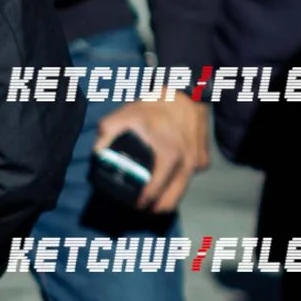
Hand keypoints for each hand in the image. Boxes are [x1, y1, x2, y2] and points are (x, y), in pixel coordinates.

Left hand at [104, 93, 208, 213]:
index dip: (143, 202)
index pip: (155, 190)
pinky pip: (190, 177)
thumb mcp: (127, 114)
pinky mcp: (203, 160)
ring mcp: (197, 163)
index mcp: (168, 155)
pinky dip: (180, 179)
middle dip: (156, 208)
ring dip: (168, 196)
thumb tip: (97, 152)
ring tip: (154, 194)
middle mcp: (186, 163)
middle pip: (172, 200)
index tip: (134, 204)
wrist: (187, 93)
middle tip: (143, 206)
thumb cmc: (156, 105)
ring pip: (182, 191)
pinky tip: (170, 170)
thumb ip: (107, 132)